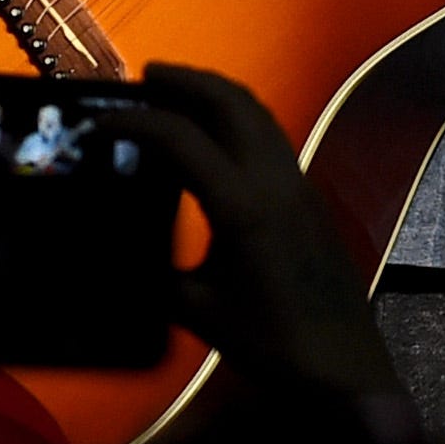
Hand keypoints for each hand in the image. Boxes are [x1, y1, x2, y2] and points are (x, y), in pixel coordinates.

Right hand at [104, 64, 402, 401]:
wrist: (344, 366)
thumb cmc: (271, 343)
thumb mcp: (198, 311)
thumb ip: (155, 273)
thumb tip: (112, 251)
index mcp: (242, 204)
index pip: (181, 136)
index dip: (135, 120)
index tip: (100, 120)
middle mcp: (273, 178)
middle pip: (229, 100)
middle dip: (185, 79)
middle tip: (145, 77)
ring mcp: (298, 181)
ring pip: (257, 111)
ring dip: (216, 92)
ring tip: (177, 93)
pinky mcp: (310, 193)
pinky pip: (271, 133)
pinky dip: (238, 116)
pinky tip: (216, 136)